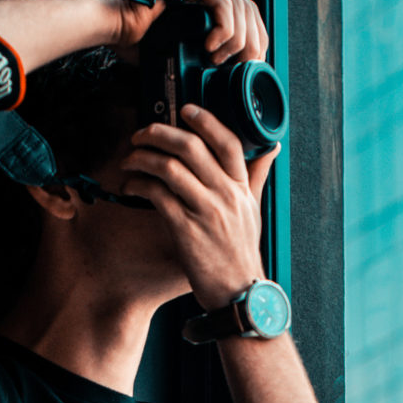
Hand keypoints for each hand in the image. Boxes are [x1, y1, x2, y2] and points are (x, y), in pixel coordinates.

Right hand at [112, 0, 268, 64]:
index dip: (254, 39)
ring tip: (218, 61)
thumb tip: (231, 72)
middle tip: (242, 68)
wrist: (109, 23)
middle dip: (251, 42)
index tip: (250, 65)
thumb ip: (207, 46)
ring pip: (238, 7)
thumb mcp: (183, 42)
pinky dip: (223, 31)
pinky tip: (210, 48)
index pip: (245, 9)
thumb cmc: (136, 36)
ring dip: (236, 41)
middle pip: (247, 7)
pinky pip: (222, 4)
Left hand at [118, 104, 280, 309]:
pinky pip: (157, 195)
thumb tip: (271, 146)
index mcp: (242, 188)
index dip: (205, 120)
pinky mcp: (186, 230)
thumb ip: (257, 176)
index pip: (228, 142)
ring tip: (130, 161)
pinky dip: (138, 185)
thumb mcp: (254, 210)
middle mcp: (226, 195)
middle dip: (160, 133)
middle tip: (142, 135)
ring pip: (170, 168)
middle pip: (191, 147)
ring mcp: (206, 212)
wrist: (238, 292)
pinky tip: (130, 187)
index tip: (185, 110)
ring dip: (142, 159)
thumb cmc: (241, 251)